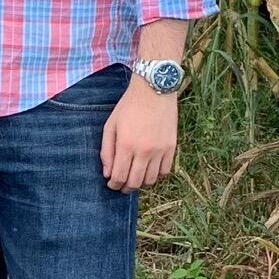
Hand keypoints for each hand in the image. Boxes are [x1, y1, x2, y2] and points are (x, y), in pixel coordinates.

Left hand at [100, 78, 178, 192]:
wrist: (154, 90)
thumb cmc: (128, 106)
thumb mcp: (111, 125)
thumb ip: (106, 151)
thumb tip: (107, 174)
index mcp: (126, 145)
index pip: (119, 177)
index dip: (114, 185)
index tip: (111, 185)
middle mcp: (144, 151)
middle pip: (135, 182)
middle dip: (126, 188)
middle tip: (122, 186)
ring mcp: (160, 150)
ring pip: (151, 180)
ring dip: (141, 183)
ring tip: (136, 178)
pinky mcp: (171, 147)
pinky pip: (165, 171)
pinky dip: (157, 175)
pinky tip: (150, 170)